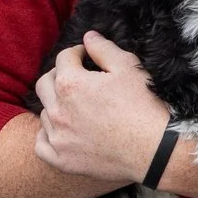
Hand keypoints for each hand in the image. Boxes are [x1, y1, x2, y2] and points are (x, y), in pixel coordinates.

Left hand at [34, 31, 171, 185]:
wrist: (156, 150)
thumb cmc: (144, 107)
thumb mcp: (128, 68)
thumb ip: (103, 49)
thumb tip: (88, 37)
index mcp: (70, 84)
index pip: (64, 58)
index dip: (78, 53)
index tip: (88, 58)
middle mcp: (57, 110)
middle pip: (45, 83)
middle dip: (60, 75)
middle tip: (80, 79)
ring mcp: (57, 137)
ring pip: (45, 113)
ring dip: (57, 105)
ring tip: (78, 107)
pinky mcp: (61, 160)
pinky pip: (41, 144)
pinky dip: (49, 135)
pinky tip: (63, 131)